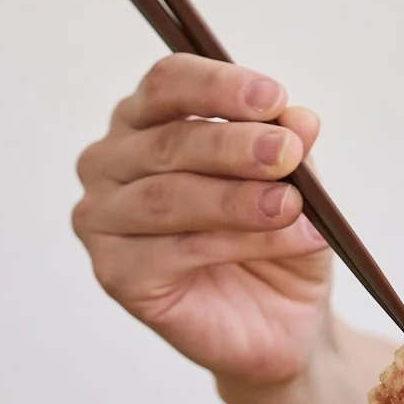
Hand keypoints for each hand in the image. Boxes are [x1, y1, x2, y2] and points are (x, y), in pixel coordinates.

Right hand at [73, 54, 334, 386]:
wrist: (281, 319)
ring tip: (292, 205)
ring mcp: (103, 218)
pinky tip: (287, 239)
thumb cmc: (277, 235)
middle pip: (169, 141)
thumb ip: (291, 149)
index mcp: (147, 120)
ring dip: (237, 199)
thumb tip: (300, 119)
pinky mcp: (114, 272)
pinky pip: (172, 251)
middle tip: (288, 153)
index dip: (219, 86)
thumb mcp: (298, 184)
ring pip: (169, 197)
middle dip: (236, 145)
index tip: (274, 98)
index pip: (167, 83)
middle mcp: (111, 161)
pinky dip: (236, 244)